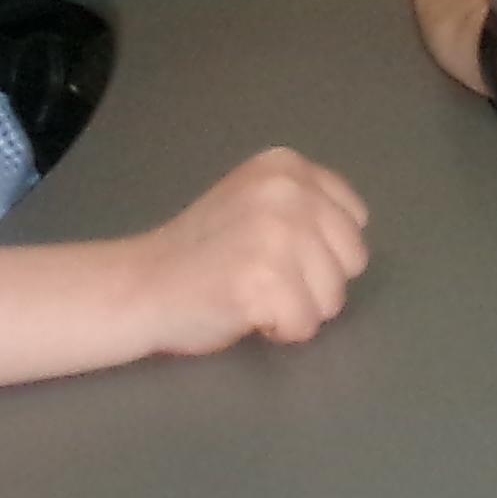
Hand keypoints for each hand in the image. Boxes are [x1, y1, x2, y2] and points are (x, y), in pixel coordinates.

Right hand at [127, 147, 369, 353]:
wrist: (142, 285)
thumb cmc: (201, 253)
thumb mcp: (256, 201)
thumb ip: (305, 206)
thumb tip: (354, 233)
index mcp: (286, 166)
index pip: (354, 219)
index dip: (323, 250)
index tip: (278, 252)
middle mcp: (287, 192)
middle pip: (352, 260)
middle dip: (317, 282)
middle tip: (265, 278)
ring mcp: (277, 235)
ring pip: (333, 298)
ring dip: (298, 310)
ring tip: (253, 293)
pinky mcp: (266, 281)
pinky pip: (305, 326)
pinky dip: (280, 331)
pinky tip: (244, 311)